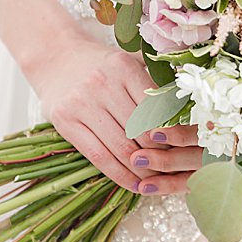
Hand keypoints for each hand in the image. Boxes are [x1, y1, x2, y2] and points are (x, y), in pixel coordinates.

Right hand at [23, 33, 201, 194]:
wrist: (54, 57)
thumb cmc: (100, 65)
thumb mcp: (128, 64)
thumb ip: (154, 86)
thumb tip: (187, 121)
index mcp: (123, 67)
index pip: (157, 111)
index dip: (173, 135)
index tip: (185, 150)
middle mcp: (101, 84)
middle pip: (141, 132)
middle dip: (161, 157)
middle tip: (176, 170)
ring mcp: (81, 104)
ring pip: (121, 148)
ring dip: (143, 171)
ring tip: (157, 180)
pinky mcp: (65, 122)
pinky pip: (99, 157)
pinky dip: (120, 175)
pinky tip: (134, 184)